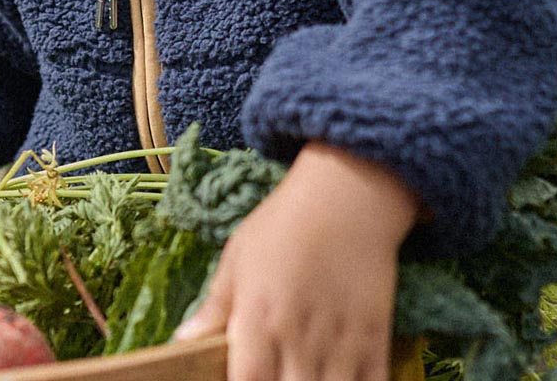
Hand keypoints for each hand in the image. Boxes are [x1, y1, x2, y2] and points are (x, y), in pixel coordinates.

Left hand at [173, 142, 419, 380]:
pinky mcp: (374, 341)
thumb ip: (215, 305)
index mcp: (257, 318)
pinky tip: (339, 379)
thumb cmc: (283, 222)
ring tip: (300, 376)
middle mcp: (297, 338)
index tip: (239, 380)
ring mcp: (339, 344)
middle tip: (275, 373)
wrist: (346, 194)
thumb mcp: (238, 255)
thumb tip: (181, 340)